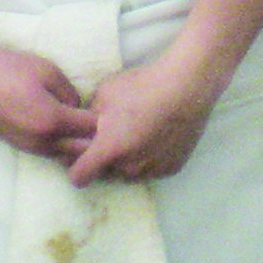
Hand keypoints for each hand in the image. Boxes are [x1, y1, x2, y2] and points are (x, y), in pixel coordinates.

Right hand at [0, 43, 98, 163]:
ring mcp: (28, 147)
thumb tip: (76, 107)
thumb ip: (69, 91)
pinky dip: (58, 144)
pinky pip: (47, 151)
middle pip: (80, 150)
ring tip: (79, 124)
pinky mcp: (17, 146)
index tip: (107, 107)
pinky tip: (59, 128)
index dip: (102, 118)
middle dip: (92, 138)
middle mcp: (42, 141)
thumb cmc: (7, 69)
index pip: (91, 129)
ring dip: (75, 144)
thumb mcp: (47, 69)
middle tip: (95, 119)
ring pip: (63, 155)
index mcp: (53, 121)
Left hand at [69, 48, 223, 185]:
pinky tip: (154, 136)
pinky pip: (150, 170)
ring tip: (134, 134)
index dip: (74, 166)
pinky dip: (147, 159)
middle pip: (103, 174)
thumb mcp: (104, 94)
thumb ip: (88, 117)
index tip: (79, 155)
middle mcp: (128, 168)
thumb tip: (83, 127)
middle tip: (110, 136)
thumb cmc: (143, 86)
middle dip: (101, 161)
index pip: (79, 176)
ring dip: (125, 161)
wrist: (187, 86)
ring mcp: (151, 170)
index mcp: (108, 150)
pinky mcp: (171, 169)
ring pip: (128, 174)